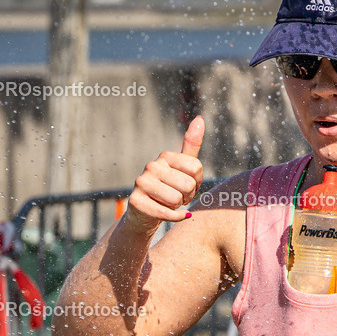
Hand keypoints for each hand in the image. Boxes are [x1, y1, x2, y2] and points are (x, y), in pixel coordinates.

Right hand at [126, 116, 204, 232]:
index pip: (196, 168)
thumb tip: (200, 118)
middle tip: (177, 197)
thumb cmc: (168, 189)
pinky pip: (166, 213)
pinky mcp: (136, 201)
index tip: (186, 185)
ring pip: (177, 199)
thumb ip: (191, 145)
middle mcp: (151, 166)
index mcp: (164, 156)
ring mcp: (141, 183)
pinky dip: (174, 217)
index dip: (197, 182)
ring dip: (178, 207)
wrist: (145, 214)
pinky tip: (169, 214)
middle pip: (188, 185)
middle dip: (187, 196)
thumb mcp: (182, 167)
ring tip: (168, 203)